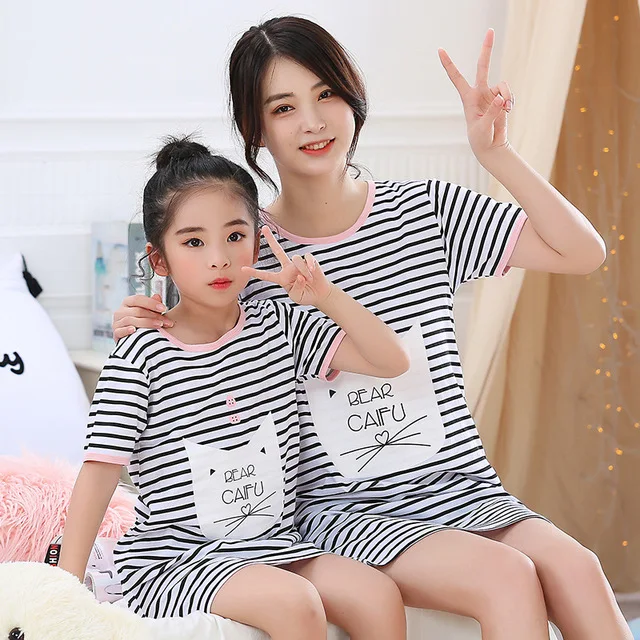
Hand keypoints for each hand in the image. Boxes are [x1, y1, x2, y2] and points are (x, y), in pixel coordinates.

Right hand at [112, 293, 173, 341]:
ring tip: (159, 325)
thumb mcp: (148, 312)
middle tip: (166, 321)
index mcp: (128, 302)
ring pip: (131, 320)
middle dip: (154, 316)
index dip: (151, 303)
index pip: (138, 299)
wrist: (132, 339)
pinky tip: (134, 330)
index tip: (164, 308)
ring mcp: (117, 322)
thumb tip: (157, 296)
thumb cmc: (142, 322)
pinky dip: (127, 330)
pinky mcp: (116, 333)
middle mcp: (120, 311)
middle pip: (137, 311)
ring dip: (147, 323)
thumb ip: (152, 305)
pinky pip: (120, 331)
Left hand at [242, 226, 331, 306]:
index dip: (255, 272)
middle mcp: (288, 268)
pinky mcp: (309, 261)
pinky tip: (313, 272)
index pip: (266, 275)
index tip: (242, 269)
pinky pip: (308, 258)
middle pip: (278, 250)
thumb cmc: (305, 295)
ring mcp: (298, 264)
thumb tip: (299, 276)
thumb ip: (296, 288)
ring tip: (308, 280)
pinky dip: (310, 266)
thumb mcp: (297, 297)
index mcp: (281, 278)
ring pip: (296, 259)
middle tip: (264, 228)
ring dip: (303, 270)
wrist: (319, 294)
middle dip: (271, 239)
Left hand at [438, 29, 512, 159]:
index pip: (456, 78)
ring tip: (506, 110)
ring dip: (507, 96)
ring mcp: (491, 95)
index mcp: (468, 98)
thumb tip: (501, 98)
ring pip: (503, 85)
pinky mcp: (502, 99)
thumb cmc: (481, 139)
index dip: (449, 64)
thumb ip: (493, 112)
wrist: (491, 147)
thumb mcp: (483, 127)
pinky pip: (509, 94)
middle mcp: (479, 93)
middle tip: (490, 30)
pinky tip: (508, 111)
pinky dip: (511, 101)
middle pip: (483, 67)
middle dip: (487, 49)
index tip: (440, 50)